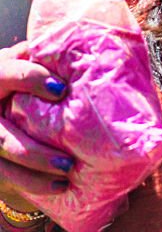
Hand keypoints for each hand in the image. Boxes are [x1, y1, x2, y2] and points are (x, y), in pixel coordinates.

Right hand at [0, 43, 72, 220]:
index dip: (29, 79)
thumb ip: (43, 54)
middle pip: (2, 135)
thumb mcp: (21, 57)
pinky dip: (31, 183)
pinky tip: (57, 187)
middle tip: (68, 161)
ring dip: (34, 173)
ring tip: (66, 177)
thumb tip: (83, 45)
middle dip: (34, 151)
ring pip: (2, 161)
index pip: (4, 74)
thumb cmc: (14, 71)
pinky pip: (4, 175)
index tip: (60, 90)